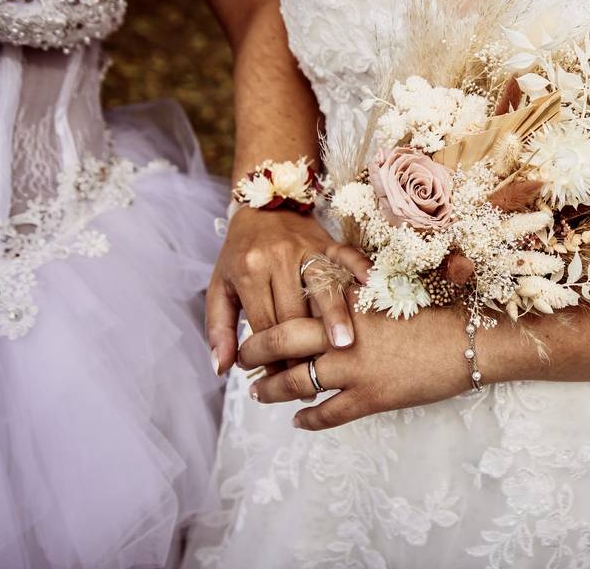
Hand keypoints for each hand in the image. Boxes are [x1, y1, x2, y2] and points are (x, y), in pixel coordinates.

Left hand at [206, 207, 371, 374]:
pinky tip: (370, 290)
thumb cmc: (240, 254)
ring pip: (323, 286)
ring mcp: (306, 248)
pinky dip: (360, 270)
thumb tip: (222, 368)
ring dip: (335, 315)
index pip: (264, 324)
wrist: (261, 206)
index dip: (274, 357)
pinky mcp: (328, 242)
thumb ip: (219, 328)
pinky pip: (347, 256)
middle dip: (304, 347)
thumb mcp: (219, 288)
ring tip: (345, 344)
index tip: (284, 382)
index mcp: (249, 271)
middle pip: (294, 310)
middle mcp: (278, 258)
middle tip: (315, 378)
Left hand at [241, 301, 474, 429]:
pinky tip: (298, 421)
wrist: (473, 339)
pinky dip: (308, 420)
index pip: (297, 305)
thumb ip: (361, 293)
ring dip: (272, 389)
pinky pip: (327, 414)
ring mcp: (355, 368)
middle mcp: (345, 334)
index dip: (273, 315)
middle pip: (282, 340)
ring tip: (259, 392)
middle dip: (255, 351)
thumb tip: (337, 298)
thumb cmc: (442, 310)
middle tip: (243, 359)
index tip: (258, 322)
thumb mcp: (397, 289)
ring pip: (295, 382)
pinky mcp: (371, 397)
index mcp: (350, 302)